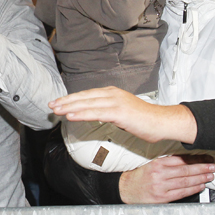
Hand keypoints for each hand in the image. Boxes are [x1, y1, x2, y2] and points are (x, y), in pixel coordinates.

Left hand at [49, 86, 197, 143]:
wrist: (163, 122)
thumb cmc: (144, 120)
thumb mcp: (122, 113)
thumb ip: (108, 112)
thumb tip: (95, 115)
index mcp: (112, 93)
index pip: (87, 95)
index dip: (71, 98)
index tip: (58, 102)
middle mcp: (112, 94)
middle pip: (84, 97)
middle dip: (66, 101)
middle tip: (51, 105)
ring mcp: (116, 102)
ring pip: (87, 104)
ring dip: (69, 107)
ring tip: (56, 110)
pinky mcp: (119, 112)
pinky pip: (96, 113)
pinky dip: (82, 114)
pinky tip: (70, 116)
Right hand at [119, 155, 214, 203]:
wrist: (126, 189)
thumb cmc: (140, 177)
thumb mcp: (152, 165)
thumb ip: (168, 163)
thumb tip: (187, 161)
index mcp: (157, 163)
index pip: (181, 159)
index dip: (196, 159)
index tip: (206, 158)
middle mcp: (159, 174)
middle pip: (185, 170)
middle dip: (201, 168)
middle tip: (213, 167)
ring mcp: (161, 186)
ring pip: (185, 181)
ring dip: (200, 178)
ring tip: (209, 176)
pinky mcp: (162, 197)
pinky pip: (181, 192)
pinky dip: (193, 189)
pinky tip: (200, 186)